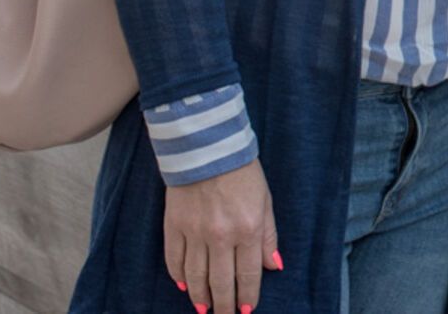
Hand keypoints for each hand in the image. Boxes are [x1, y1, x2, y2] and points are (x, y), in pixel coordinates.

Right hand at [163, 160, 278, 313]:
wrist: (207, 149)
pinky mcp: (174, 226)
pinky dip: (179, 276)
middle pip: (220, 282)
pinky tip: (184, 286)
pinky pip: (174, 260)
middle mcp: (221, 235)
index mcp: (248, 228)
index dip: (248, 295)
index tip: (247, 310)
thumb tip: (273, 267)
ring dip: (200, 296)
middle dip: (224, 304)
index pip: (248, 274)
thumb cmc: (242, 174)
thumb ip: (268, 236)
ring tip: (204, 308)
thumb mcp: (265, 202)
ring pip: (195, 276)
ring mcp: (194, 232)